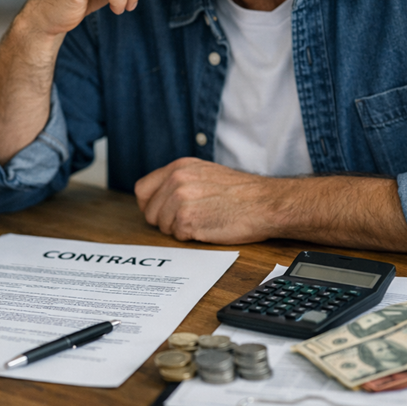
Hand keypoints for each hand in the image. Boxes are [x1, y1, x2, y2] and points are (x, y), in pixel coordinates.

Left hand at [134, 158, 279, 243]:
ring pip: (163, 227)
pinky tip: (208, 227)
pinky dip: (191, 237)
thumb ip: (179, 180)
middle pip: (150, 212)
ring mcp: (181, 200)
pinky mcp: (188, 220)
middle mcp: (176, 180)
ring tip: (203, 220)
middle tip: (189, 219)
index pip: (142, 189)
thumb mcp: (204, 172)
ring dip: (180, 229)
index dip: (150, 205)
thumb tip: (159, 197)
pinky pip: (178, 236)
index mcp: (179, 167)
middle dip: (165, 221)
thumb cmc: (240, 192)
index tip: (161, 211)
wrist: (264, 203)